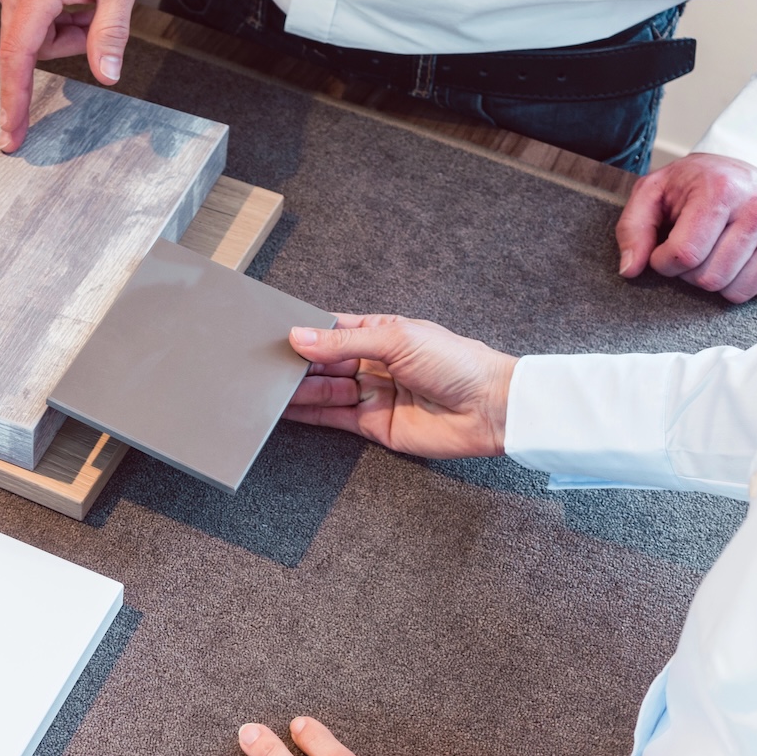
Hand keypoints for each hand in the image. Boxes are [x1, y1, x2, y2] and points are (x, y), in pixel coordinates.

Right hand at [0, 0, 141, 151]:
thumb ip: (111, 32)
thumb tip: (106, 74)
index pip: (19, 59)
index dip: (15, 101)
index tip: (10, 135)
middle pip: (32, 49)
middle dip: (68, 42)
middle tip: (97, 9)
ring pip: (34, 36)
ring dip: (65, 28)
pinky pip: (31, 18)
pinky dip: (56, 15)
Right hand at [283, 315, 514, 459]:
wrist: (490, 408)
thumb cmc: (457, 364)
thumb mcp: (397, 339)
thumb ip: (343, 342)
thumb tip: (300, 337)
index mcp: (381, 333)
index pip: (332, 330)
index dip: (305, 332)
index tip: (276, 334)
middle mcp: (373, 363)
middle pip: (323, 362)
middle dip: (297, 362)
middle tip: (266, 364)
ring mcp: (372, 394)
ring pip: (324, 389)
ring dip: (298, 388)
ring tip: (268, 385)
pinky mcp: (373, 425)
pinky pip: (332, 417)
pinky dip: (308, 413)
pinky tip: (285, 408)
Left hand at [615, 152, 756, 302]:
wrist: (748, 170)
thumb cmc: (695, 184)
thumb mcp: (653, 193)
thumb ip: (632, 229)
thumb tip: (630, 270)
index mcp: (722, 189)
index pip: (684, 255)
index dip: (663, 262)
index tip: (663, 250)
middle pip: (711, 278)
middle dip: (689, 274)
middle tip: (691, 250)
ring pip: (738, 291)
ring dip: (716, 281)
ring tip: (714, 253)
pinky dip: (744, 282)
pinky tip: (739, 257)